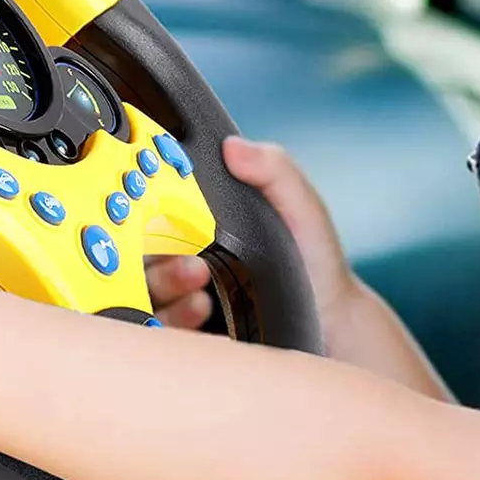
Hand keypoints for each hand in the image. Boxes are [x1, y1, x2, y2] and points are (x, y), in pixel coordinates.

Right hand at [147, 137, 358, 329]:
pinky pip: (163, 330)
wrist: (335, 320)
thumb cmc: (314, 260)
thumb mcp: (300, 206)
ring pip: (148, 294)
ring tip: (200, 294)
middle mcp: (185, 257)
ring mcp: (184, 297)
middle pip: (144, 255)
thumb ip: (274, 170)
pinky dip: (175, 322)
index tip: (154, 210)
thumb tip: (235, 146)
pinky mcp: (190, 333)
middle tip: (192, 265)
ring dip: (167, 291)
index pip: (154, 212)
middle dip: (158, 259)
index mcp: (201, 223)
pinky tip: (203, 314)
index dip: (144, 209)